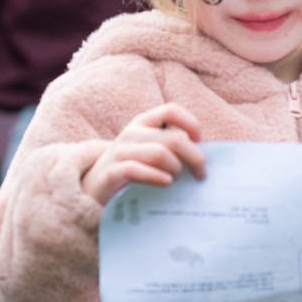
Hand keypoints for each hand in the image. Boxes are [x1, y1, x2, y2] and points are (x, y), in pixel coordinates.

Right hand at [82, 103, 205, 204]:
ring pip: (159, 153)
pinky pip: (136, 170)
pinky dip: (156, 177)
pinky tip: (166, 183)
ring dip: (176, 169)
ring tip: (178, 180)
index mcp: (143, 123)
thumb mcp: (153, 152)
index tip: (201, 143)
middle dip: (194, 157)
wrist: (95, 191)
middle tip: (200, 174)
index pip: (171, 110)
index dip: (191, 124)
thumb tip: (206, 156)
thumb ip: (174, 148)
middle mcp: (131, 133)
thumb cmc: (134, 170)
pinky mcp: (110, 172)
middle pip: (174, 138)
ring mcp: (118, 151)